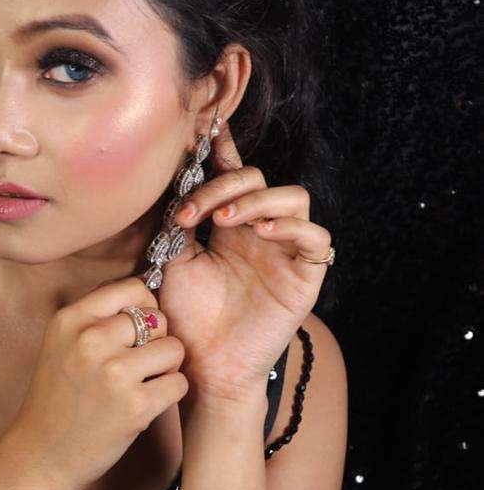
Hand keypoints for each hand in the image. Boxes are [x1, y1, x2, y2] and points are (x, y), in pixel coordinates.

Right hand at [8, 275, 187, 489]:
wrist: (41, 455)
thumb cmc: (58, 400)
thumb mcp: (62, 344)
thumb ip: (97, 317)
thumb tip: (149, 292)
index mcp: (70, 320)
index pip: (133, 288)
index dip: (145, 308)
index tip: (136, 332)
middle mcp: (90, 341)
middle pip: (159, 318)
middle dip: (156, 341)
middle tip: (136, 367)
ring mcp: (113, 373)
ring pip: (174, 349)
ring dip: (165, 368)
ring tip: (141, 384)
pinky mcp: (135, 406)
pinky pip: (178, 383)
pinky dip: (168, 394)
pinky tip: (144, 404)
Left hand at [154, 121, 332, 403]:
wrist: (204, 366)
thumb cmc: (187, 320)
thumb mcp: (173, 262)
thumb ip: (179, 222)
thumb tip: (174, 181)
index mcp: (229, 226)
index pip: (232, 176)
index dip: (224, 148)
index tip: (207, 124)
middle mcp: (260, 231)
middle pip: (257, 179)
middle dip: (222, 187)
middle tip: (191, 214)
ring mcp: (285, 251)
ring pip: (293, 198)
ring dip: (257, 201)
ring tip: (224, 221)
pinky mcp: (306, 275)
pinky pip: (316, 238)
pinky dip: (291, 227)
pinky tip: (260, 233)